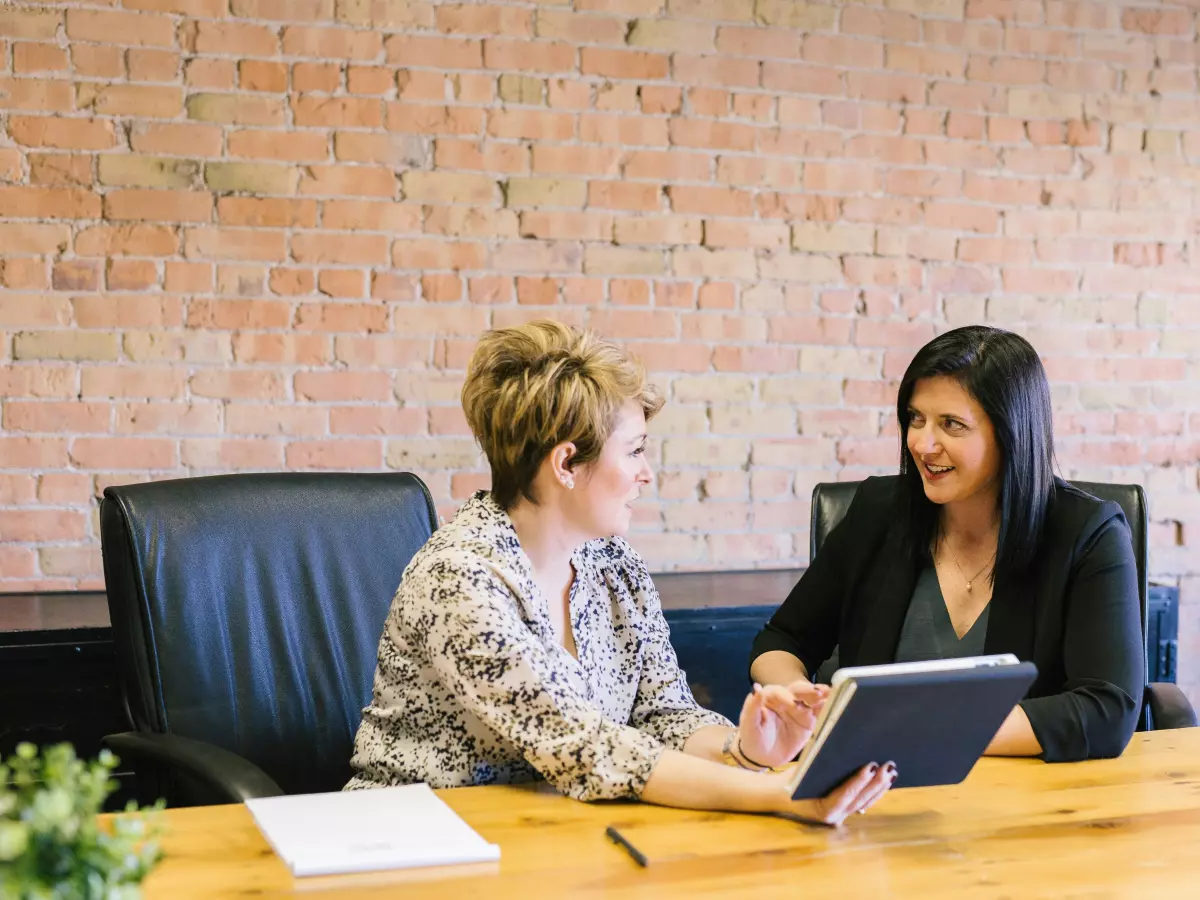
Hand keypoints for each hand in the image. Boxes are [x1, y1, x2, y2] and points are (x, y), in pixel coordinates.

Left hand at [736, 680, 828, 769]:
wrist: (763, 757)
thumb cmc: (753, 738)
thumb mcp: (749, 725)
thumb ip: (752, 707)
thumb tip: (756, 688)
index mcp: (769, 697)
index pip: (779, 692)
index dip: (786, 697)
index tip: (792, 704)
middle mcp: (786, 699)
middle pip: (798, 691)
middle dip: (808, 691)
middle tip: (819, 692)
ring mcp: (799, 709)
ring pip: (812, 699)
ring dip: (822, 695)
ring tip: (832, 694)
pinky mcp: (809, 721)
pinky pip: (820, 712)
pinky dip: (828, 708)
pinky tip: (838, 705)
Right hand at [778, 761, 896, 825]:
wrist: (780, 797)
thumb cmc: (790, 782)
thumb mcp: (802, 772)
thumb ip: (820, 765)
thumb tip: (842, 749)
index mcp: (822, 810)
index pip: (844, 795)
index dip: (859, 781)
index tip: (871, 766)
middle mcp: (834, 817)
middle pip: (860, 799)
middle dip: (876, 783)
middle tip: (888, 766)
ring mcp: (841, 816)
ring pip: (865, 802)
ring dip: (880, 787)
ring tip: (891, 771)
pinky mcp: (845, 811)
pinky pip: (863, 802)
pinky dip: (875, 791)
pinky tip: (885, 781)